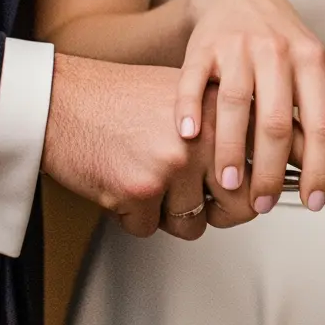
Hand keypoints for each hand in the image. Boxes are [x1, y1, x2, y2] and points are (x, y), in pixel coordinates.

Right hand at [43, 55, 252, 239]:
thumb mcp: (184, 96)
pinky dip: (132, 216)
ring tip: (148, 185)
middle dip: (221, 215)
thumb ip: (222, 126)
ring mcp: (172, 165)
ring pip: (192, 224)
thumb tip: (257, 164)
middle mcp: (203, 138)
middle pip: (240, 205)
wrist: (59, 101)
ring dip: (169, 215)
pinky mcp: (140, 190)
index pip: (263, 164)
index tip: (262, 198)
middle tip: (204, 207)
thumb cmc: (116, 100)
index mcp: (219, 112)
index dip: (265, 188)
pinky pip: (149, 228)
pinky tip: (119, 184)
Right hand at [176, 0, 324, 212]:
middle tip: (261, 201)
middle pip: (275, 122)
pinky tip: (189, 137)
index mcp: (311, 62)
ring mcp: (238, 47)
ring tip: (228, 183)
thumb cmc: (278, 46)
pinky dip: (190, 111)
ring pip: (234, 105)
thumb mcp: (307, 74)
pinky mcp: (203, 46)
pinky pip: (193, 82)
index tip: (311, 200)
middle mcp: (277, 52)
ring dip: (231, 151)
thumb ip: (315, 120)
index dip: (318, 167)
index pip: (321, 125)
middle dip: (269, 170)